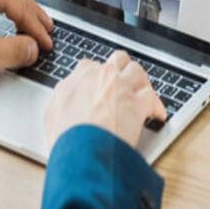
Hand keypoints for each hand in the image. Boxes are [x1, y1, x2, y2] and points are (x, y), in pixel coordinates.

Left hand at [0, 0, 52, 82]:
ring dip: (20, 4)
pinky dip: (3, 1)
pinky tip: (4, 17)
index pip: (24, 9)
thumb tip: (33, 48)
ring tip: (29, 20)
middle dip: (33, 16)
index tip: (47, 43)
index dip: (38, 30)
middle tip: (45, 31)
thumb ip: (18, 51)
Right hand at [44, 51, 166, 154]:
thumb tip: (65, 94)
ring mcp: (122, 86)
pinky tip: (157, 114)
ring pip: (137, 71)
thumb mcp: (53, 113)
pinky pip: (152, 97)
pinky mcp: (138, 103)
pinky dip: (157, 106)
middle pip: (118, 59)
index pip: (91, 66)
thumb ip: (61, 98)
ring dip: (140, 81)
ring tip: (141, 91)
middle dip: (122, 68)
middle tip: (124, 81)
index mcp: (82, 76)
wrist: (81, 149)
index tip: (101, 84)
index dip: (98, 75)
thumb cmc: (65, 137)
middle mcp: (104, 75)